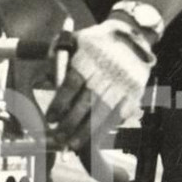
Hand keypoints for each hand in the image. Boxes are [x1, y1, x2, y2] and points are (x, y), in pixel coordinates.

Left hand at [46, 15, 154, 151]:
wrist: (134, 35)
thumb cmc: (98, 41)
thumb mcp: (77, 38)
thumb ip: (58, 51)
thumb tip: (47, 72)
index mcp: (90, 57)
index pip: (72, 83)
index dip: (60, 103)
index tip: (50, 118)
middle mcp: (106, 71)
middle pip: (86, 102)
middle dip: (70, 123)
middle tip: (57, 137)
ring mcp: (122, 84)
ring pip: (102, 112)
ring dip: (86, 132)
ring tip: (72, 145)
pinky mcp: (134, 92)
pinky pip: (118, 115)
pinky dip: (104, 129)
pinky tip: (93, 140)